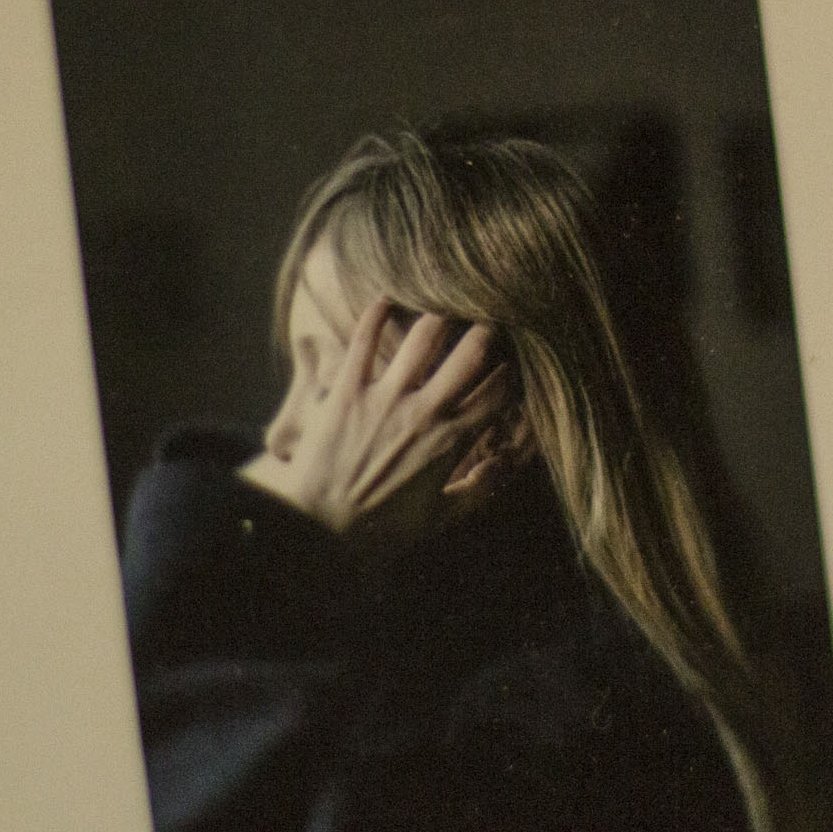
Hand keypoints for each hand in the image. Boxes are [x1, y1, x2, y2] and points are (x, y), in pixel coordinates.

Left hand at [239, 301, 517, 549]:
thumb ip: (479, 489)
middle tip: (488, 319)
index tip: (513, 361)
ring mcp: (384, 398)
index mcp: (451, 442)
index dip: (513, 371)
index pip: (498, 393)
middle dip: (487, 330)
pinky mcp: (346, 391)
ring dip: (439, 316)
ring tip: (443, 307)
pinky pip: (362, 340)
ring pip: (424, 336)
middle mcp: (424, 412)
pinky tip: (385, 300)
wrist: (319, 531)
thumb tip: (506, 462)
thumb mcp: (440, 518)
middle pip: (472, 353)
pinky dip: (375, 314)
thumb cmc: (381, 530)